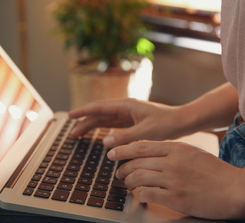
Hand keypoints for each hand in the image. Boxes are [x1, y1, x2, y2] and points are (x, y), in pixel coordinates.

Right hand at [69, 99, 182, 147]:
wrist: (183, 122)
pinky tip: (99, 136)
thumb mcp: (145, 132)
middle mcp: (125, 108)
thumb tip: (105, 142)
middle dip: (84, 122)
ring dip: (92, 126)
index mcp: (126, 105)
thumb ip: (125, 137)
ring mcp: (128, 115)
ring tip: (79, 135)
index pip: (99, 107)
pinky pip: (113, 126)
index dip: (83, 111)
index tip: (70, 116)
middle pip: (99, 114)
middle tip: (72, 132)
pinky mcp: (133, 122)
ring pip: (105, 120)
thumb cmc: (167, 124)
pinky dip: (103, 130)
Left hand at [112, 141, 244, 218]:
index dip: (123, 150)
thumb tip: (146, 153)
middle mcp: (172, 162)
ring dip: (129, 182)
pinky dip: (139, 194)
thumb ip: (169, 151)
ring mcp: (174, 180)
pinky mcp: (177, 198)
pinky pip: (149, 194)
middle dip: (123, 168)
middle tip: (118, 173)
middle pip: (137, 162)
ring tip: (127, 184)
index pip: (141, 147)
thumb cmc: (214, 172)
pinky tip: (138, 195)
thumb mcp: (191, 153)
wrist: (235, 188)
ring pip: (139, 177)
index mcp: (176, 149)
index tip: (112, 153)